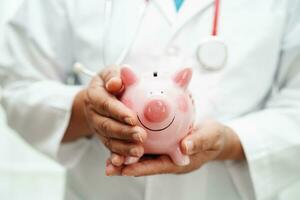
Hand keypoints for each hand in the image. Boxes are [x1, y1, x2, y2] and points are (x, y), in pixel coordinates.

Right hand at [63, 66, 146, 159]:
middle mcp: (93, 115)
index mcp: (94, 96)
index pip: (105, 104)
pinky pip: (110, 149)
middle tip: (141, 136)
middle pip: (107, 125)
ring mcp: (97, 129)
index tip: (133, 118)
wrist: (98, 97)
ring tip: (138, 151)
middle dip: (124, 133)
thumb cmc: (110, 81)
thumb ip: (114, 75)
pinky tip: (130, 162)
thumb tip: (116, 82)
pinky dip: (119, 156)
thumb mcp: (110, 73)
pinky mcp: (104, 138)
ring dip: (123, 148)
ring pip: (108, 140)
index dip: (118, 112)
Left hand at [106, 120, 243, 175]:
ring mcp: (164, 154)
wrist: (215, 137)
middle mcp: (168, 160)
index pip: (157, 167)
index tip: (125, 169)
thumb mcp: (211, 137)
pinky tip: (122, 140)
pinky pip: (146, 148)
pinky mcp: (162, 146)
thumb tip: (185, 147)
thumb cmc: (214, 138)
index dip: (141, 168)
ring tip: (109, 160)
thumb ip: (199, 141)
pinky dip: (133, 146)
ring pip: (143, 158)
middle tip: (109, 166)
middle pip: (145, 165)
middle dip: (127, 167)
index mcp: (179, 162)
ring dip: (126, 158)